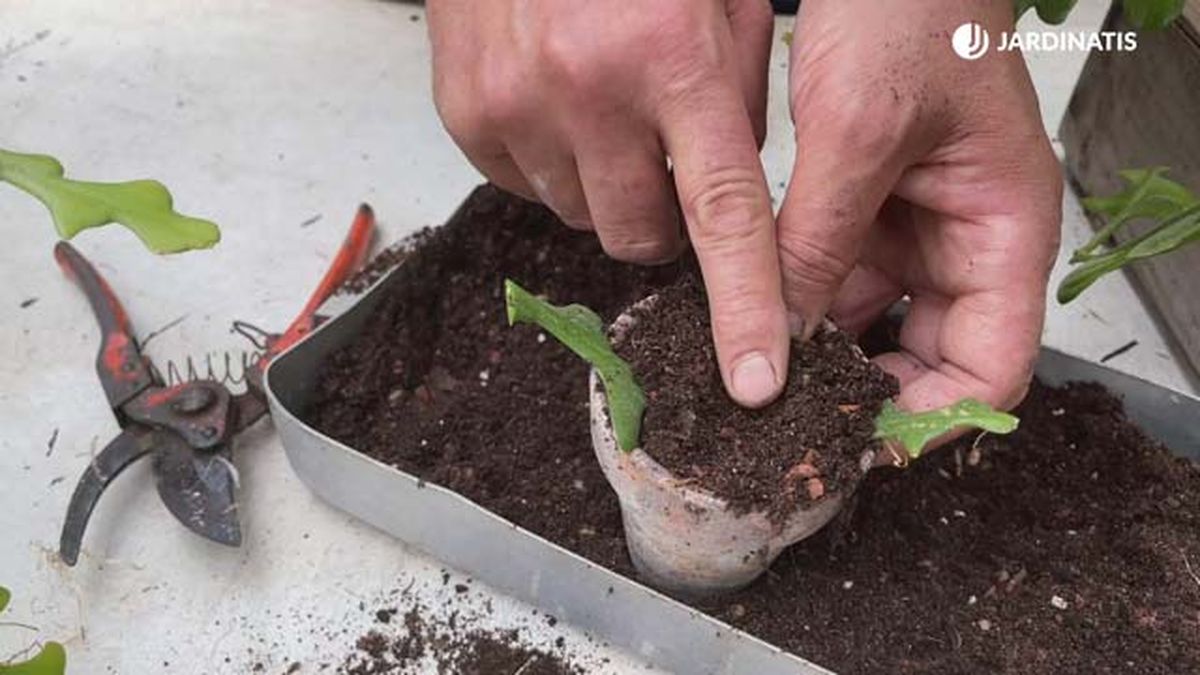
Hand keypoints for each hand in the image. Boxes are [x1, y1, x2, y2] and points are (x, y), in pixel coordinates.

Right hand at [427, 0, 792, 407]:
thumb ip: (734, 97)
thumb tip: (727, 195)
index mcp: (672, 58)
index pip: (721, 215)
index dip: (743, 306)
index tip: (753, 381)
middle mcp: (586, 91)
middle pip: (640, 238)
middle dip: (663, 220)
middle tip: (666, 156)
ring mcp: (514, 108)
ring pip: (579, 216)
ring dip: (604, 184)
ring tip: (604, 103)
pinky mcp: (466, 117)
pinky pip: (523, 187)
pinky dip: (551, 162)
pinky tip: (557, 100)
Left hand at [779, 0, 1061, 445]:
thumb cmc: (909, 12)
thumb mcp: (858, 133)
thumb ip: (821, 241)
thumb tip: (783, 338)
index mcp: (1004, 231)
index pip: (994, 368)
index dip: (934, 420)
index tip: (861, 446)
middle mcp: (966, 244)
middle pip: (932, 361)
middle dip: (868, 397)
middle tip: (793, 424)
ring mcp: (916, 232)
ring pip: (874, 328)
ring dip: (823, 356)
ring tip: (763, 381)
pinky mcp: (870, 215)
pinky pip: (838, 283)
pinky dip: (800, 306)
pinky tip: (754, 321)